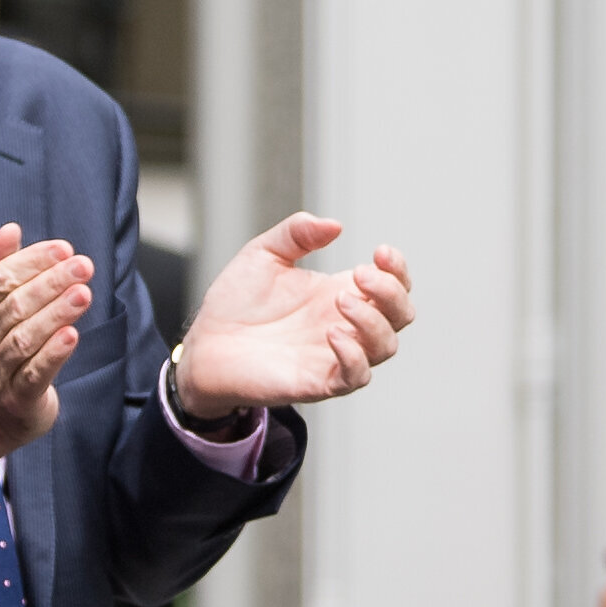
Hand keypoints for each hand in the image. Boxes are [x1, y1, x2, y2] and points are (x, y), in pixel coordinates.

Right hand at [0, 226, 97, 469]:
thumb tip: (10, 228)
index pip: (1, 278)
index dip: (33, 261)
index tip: (64, 248)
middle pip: (16, 305)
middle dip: (51, 283)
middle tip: (83, 266)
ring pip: (25, 337)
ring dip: (55, 313)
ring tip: (83, 294)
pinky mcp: (17, 398)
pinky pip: (33, 373)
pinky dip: (53, 353)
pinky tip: (72, 336)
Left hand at [172, 213, 419, 418]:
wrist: (204, 345)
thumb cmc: (235, 303)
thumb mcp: (263, 253)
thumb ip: (297, 233)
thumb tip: (334, 224)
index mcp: (339, 294)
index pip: (393, 285)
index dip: (398, 268)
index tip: (379, 251)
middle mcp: (346, 325)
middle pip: (401, 315)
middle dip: (392, 291)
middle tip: (358, 275)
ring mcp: (334, 355)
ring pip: (386, 346)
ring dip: (374, 320)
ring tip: (341, 301)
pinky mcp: (318, 382)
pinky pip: (356, 377)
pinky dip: (355, 356)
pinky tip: (332, 333)